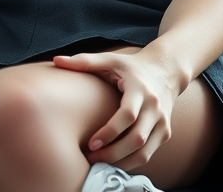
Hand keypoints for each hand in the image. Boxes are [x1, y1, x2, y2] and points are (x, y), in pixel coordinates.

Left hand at [53, 47, 180, 171]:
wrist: (165, 70)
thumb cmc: (132, 67)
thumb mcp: (110, 60)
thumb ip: (84, 61)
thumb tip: (56, 60)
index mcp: (140, 89)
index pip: (127, 116)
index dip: (109, 133)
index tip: (90, 143)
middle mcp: (154, 107)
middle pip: (136, 139)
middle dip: (112, 153)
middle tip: (90, 159)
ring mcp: (162, 122)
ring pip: (144, 152)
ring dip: (121, 163)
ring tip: (99, 163)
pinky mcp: (165, 133)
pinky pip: (148, 154)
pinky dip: (130, 163)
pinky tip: (113, 161)